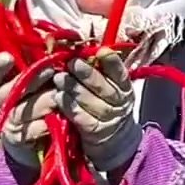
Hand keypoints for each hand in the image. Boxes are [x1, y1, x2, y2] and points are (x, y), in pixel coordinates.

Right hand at [0, 52, 60, 166]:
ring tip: (59, 95)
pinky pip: (29, 131)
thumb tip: (51, 37)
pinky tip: (57, 118)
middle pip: (6, 92)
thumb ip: (38, 60)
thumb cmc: (40, 99)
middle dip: (30, 80)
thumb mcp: (39, 78)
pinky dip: (44, 124)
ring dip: (42, 101)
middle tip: (50, 70)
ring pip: (19, 111)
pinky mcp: (16, 140)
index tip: (8, 56)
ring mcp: (5, 122)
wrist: (41, 139)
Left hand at [59, 50, 142, 171]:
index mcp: (124, 87)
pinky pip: (81, 117)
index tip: (101, 51)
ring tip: (59, 77)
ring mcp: (108, 118)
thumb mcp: (109, 86)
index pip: (120, 73)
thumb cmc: (105, 103)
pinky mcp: (95, 131)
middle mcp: (120, 102)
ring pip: (91, 102)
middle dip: (87, 73)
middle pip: (103, 87)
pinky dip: (69, 106)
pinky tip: (59, 97)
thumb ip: (99, 70)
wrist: (113, 138)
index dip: (112, 62)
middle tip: (71, 62)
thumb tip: (79, 46)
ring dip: (74, 89)